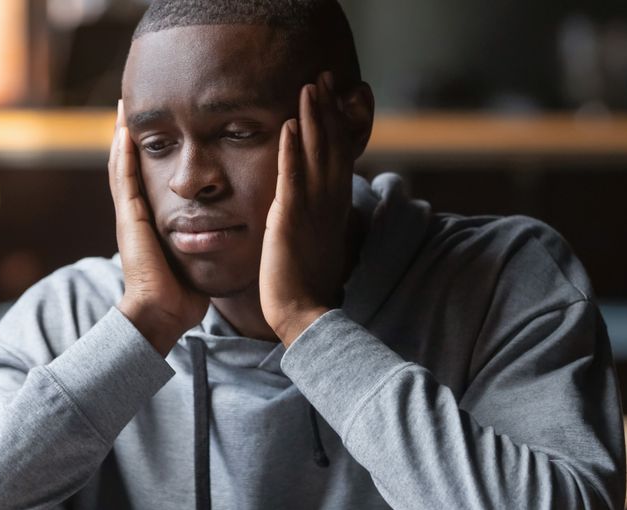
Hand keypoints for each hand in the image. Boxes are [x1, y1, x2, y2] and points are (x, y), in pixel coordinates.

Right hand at [110, 100, 208, 355]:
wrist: (161, 313)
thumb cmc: (182, 293)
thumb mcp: (196, 257)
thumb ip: (205, 241)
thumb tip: (228, 234)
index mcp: (150, 222)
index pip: (145, 179)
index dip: (145, 153)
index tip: (153, 128)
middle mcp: (135, 215)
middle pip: (128, 166)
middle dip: (129, 137)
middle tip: (130, 106)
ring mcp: (129, 216)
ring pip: (121, 166)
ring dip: (121, 135)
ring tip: (123, 107)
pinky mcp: (129, 219)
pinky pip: (124, 179)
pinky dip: (122, 154)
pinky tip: (124, 130)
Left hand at [261, 72, 355, 346]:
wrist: (304, 314)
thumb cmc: (306, 286)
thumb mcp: (315, 245)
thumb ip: (315, 221)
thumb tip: (312, 211)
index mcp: (333, 208)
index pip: (339, 157)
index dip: (338, 125)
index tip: (338, 98)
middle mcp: (328, 203)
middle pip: (332, 146)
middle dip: (328, 110)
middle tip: (326, 76)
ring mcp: (310, 210)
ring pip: (315, 155)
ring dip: (312, 119)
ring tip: (310, 86)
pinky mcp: (289, 219)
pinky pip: (291, 178)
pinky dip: (291, 150)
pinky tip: (287, 125)